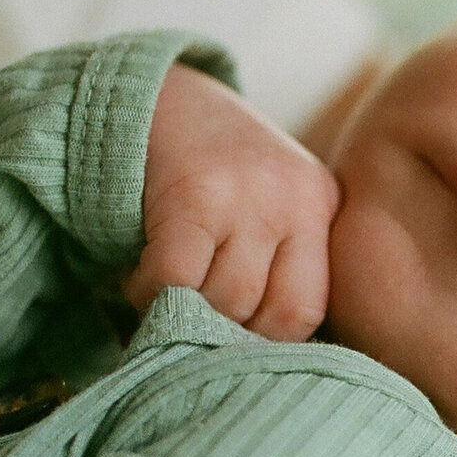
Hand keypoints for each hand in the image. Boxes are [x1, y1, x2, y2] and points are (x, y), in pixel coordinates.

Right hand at [128, 62, 340, 339]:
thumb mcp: (264, 203)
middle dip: (221, 333)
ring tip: (160, 300)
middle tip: (187, 322)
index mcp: (320, 204)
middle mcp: (294, 198)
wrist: (153, 91)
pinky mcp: (195, 193)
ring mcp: (247, 194)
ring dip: (183, 316)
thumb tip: (254, 365)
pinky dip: (148, 294)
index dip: (263, 342)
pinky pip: (175, 278)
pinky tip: (136, 280)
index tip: (226, 341)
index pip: (307, 311)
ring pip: (225, 300)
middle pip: (268, 314)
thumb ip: (273, 264)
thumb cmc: (207, 167)